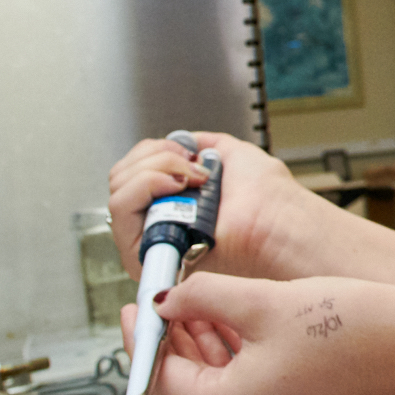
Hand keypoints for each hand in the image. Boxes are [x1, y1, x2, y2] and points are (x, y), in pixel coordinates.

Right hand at [108, 132, 339, 282]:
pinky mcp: (142, 254)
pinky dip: (144, 186)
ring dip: (152, 170)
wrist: (277, 220)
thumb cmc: (267, 196)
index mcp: (176, 202)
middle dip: (155, 157)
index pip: (134, 170)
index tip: (184, 151)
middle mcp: (158, 222)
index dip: (152, 152)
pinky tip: (177, 187)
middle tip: (190, 165)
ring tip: (189, 178)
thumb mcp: (233, 155)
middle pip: (121, 176)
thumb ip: (206, 146)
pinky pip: (119, 209)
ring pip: (117, 189)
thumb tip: (185, 141)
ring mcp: (149, 238)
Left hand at [124, 273, 394, 394]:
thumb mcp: (261, 301)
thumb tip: (168, 299)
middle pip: (188, 385)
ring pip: (218, 387)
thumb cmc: (350, 328)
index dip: (146, 335)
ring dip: (208, 346)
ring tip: (206, 302)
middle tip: (172, 298)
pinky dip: (237, 360)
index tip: (138, 306)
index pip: (161, 375)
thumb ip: (202, 297)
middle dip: (178, 338)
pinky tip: (240, 324)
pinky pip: (247, 394)